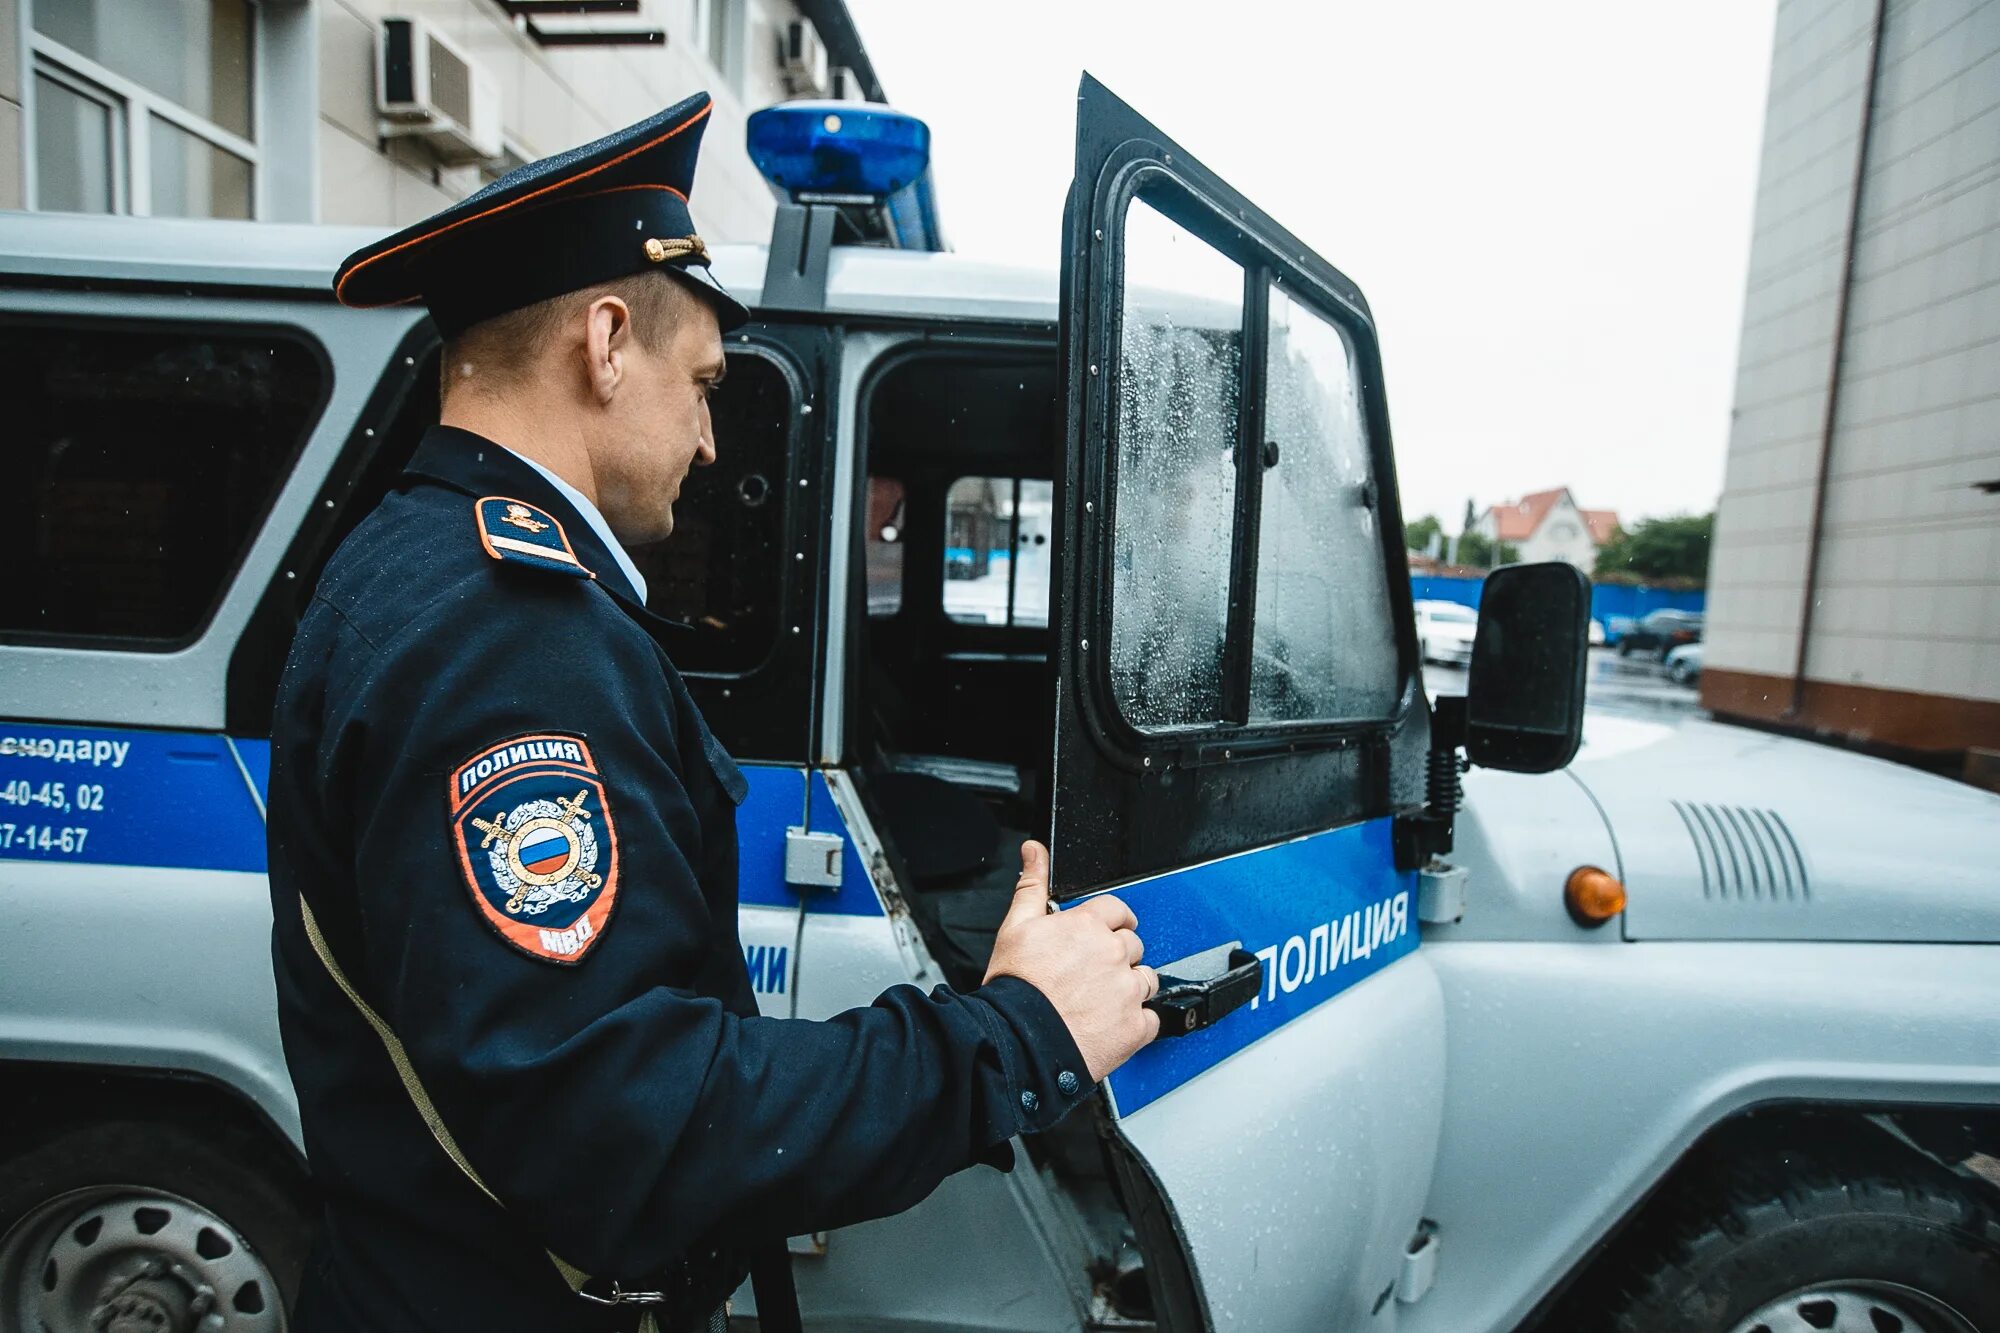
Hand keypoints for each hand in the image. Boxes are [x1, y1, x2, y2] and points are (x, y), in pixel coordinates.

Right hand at [984, 841, 1159, 1081]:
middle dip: (1118, 955)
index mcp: (1087, 926)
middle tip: (1093, 973)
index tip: (1107, 931)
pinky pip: (1150, 1019)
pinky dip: (1136, 1023)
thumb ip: (1032, 885)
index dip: (1111, 921)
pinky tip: (1112, 1025)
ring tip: (1101, 1001)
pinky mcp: (1134, 1026)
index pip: (1117, 910)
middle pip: (1133, 944)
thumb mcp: (1015, 927)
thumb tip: (1034, 850)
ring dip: (1130, 987)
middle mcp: (1113, 954)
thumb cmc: (1015, 989)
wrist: (1018, 1044)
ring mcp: (1127, 991)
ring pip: (1146, 980)